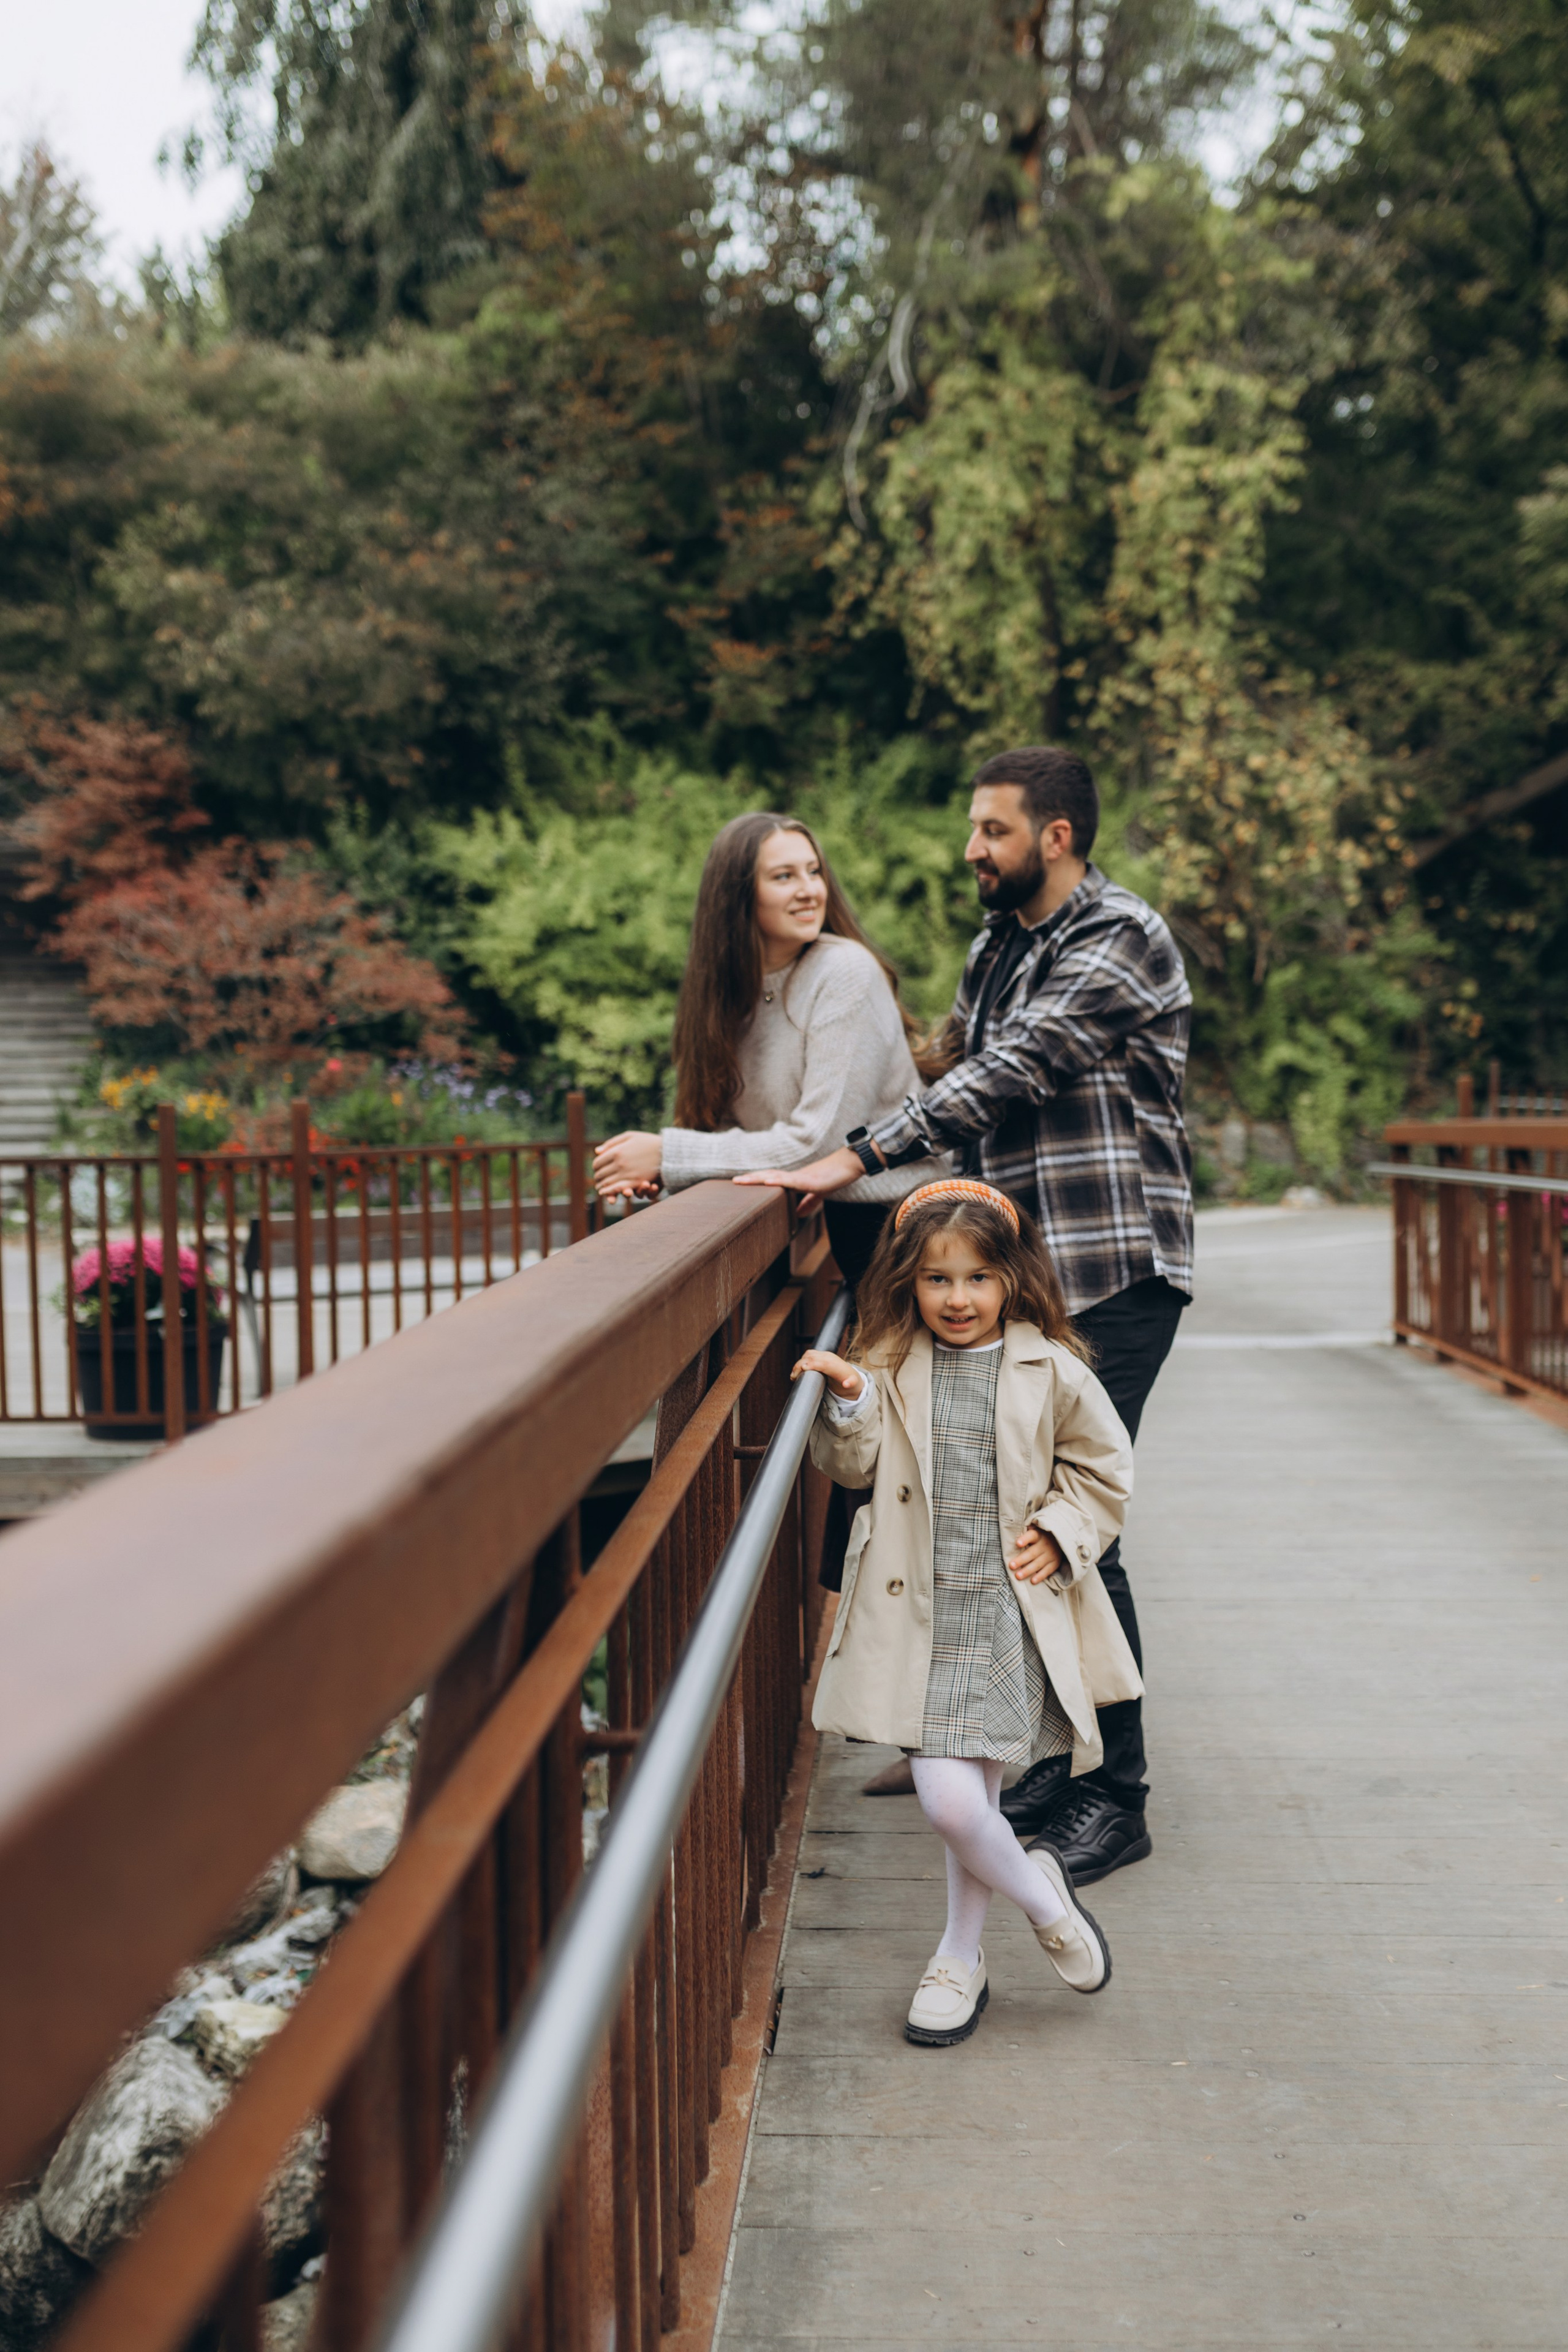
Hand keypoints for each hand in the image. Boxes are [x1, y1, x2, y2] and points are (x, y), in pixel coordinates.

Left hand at [593, 1132, 662, 1197]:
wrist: (669, 1152)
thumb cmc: (649, 1142)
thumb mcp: (630, 1136)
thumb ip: (612, 1143)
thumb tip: (596, 1151)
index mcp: (617, 1151)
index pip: (598, 1163)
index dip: (596, 1167)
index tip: (597, 1168)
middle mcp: (619, 1163)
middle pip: (600, 1174)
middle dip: (597, 1178)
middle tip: (598, 1179)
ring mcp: (627, 1174)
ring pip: (607, 1184)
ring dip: (601, 1187)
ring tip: (600, 1188)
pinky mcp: (635, 1182)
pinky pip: (618, 1189)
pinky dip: (610, 1193)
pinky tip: (607, 1194)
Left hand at [733, 1145, 864, 1209]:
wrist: (851, 1164)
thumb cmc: (835, 1175)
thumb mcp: (819, 1193)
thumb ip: (808, 1202)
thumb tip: (798, 1214)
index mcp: (796, 1180)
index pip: (772, 1180)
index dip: (757, 1181)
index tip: (742, 1183)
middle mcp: (795, 1176)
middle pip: (769, 1176)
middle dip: (751, 1179)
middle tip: (734, 1182)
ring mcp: (802, 1177)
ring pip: (775, 1176)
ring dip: (758, 1178)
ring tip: (743, 1180)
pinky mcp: (811, 1180)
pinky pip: (792, 1180)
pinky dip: (779, 1181)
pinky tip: (768, 1182)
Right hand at [791, 1347, 863, 1399]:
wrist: (848, 1373)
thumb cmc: (849, 1379)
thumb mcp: (852, 1383)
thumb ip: (850, 1383)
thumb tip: (846, 1384)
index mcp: (835, 1364)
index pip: (822, 1362)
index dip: (812, 1364)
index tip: (803, 1369)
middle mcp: (829, 1357)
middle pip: (812, 1358)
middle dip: (800, 1365)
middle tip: (793, 1377)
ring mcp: (823, 1354)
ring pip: (808, 1355)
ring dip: (798, 1363)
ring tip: (793, 1376)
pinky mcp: (819, 1354)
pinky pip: (808, 1355)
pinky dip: (801, 1361)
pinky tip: (796, 1370)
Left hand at [1008, 1524, 1065, 1584]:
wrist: (1060, 1540)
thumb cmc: (1040, 1536)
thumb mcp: (1036, 1529)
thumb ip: (1026, 1531)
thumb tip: (1013, 1529)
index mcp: (1038, 1535)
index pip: (1031, 1536)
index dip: (1025, 1539)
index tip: (1017, 1543)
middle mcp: (1045, 1545)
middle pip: (1032, 1553)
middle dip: (1021, 1560)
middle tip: (1011, 1566)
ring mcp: (1051, 1555)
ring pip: (1038, 1564)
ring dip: (1027, 1570)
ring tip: (1018, 1576)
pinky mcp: (1055, 1563)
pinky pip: (1047, 1571)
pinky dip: (1040, 1576)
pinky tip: (1032, 1581)